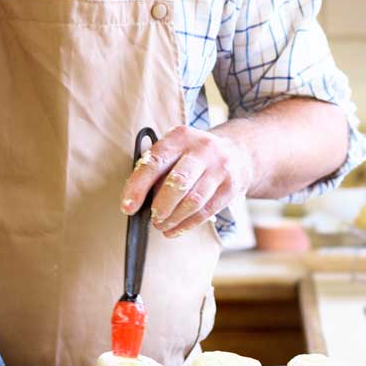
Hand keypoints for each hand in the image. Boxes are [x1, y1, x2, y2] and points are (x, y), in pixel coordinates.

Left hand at [120, 125, 253, 237]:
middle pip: (178, 182)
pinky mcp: (231, 186)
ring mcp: (220, 168)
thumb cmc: (195, 154)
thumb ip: (158, 169)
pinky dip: (188, 224)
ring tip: (162, 225)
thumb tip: (137, 200)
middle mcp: (203, 149)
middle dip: (161, 206)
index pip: (155, 162)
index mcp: (181, 136)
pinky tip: (176, 228)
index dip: (138, 187)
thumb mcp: (176, 148)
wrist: (238, 151)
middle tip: (152, 219)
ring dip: (174, 219)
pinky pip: (207, 211)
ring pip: (193, 201)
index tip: (127, 206)